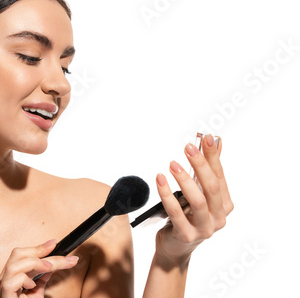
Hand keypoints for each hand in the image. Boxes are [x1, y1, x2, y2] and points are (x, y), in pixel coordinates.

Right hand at [0, 239, 78, 297]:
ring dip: (34, 262)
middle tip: (59, 255)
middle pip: (16, 255)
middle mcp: (1, 283)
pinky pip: (10, 282)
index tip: (55, 243)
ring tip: (49, 267)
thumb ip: (40, 282)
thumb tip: (49, 267)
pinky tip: (32, 285)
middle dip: (39, 251)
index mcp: (9, 280)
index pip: (21, 256)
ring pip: (13, 264)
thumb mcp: (34, 297)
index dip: (38, 248)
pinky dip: (24, 279)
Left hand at [155, 135, 233, 265]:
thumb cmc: (186, 217)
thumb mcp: (198, 194)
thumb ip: (207, 171)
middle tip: (188, 148)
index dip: (213, 156)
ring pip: (197, 201)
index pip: (220, 176)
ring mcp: (204, 229)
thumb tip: (215, 142)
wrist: (174, 248)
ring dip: (184, 179)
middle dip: (200, 164)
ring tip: (172, 163)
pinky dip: (167, 194)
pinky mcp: (186, 235)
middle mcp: (218, 218)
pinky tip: (160, 179)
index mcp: (224, 206)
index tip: (206, 138)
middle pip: (211, 188)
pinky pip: (175, 212)